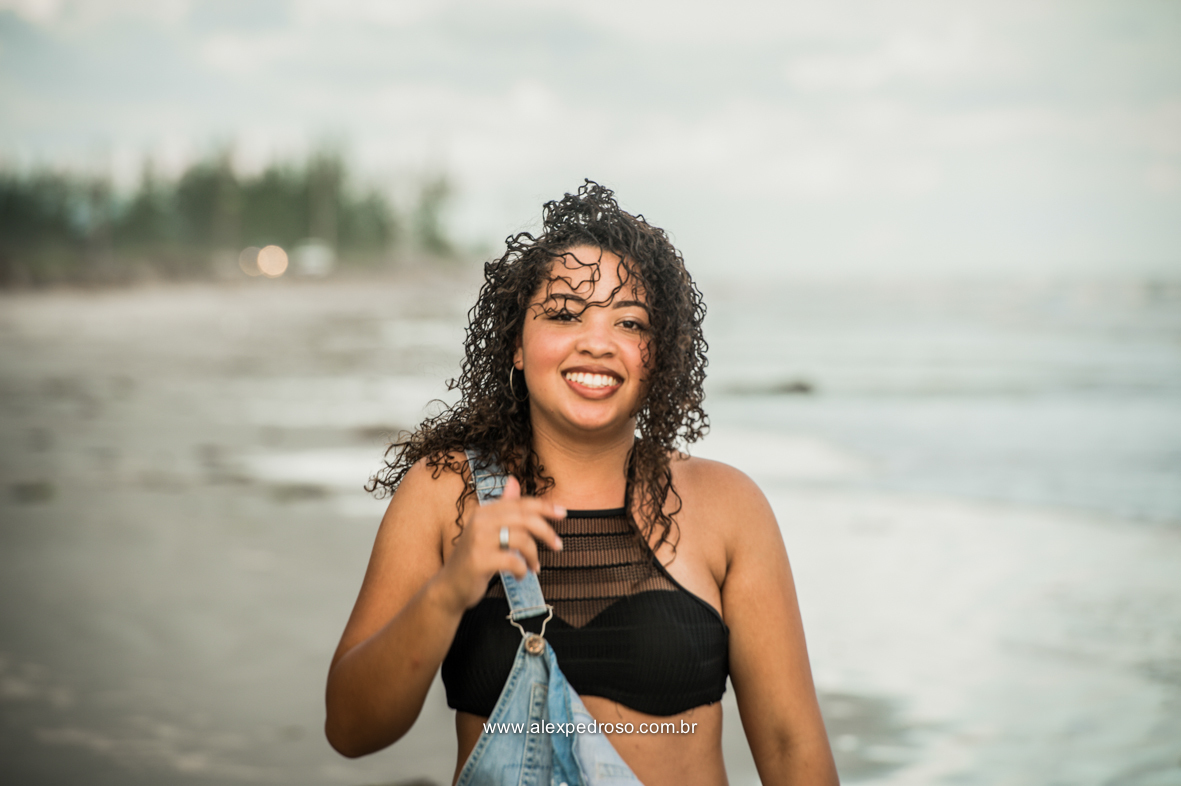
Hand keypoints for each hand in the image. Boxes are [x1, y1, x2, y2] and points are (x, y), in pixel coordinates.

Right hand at [434, 477, 563, 613]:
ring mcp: (478, 540)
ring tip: (535, 567)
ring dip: (534, 556)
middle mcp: (479, 521)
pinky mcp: (479, 560)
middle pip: (524, 518)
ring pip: (521, 539)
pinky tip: (521, 576)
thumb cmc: (474, 559)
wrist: (449, 588)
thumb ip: (503, 508)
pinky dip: (523, 570)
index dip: (544, 506)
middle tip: (558, 545)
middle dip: (546, 531)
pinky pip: (513, 560)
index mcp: (483, 511)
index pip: (520, 503)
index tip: (563, 513)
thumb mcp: (488, 531)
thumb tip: (513, 480)